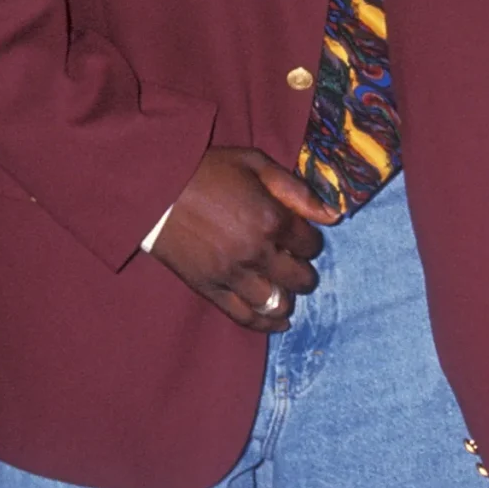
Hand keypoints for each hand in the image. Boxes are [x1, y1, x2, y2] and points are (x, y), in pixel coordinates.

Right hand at [146, 147, 339, 331]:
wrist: (154, 190)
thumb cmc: (208, 171)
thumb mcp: (257, 165)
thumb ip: (297, 191)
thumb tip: (334, 216)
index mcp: (272, 219)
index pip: (311, 244)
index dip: (310, 241)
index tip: (300, 236)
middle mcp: (257, 252)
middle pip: (300, 277)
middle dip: (304, 271)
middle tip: (294, 262)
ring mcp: (232, 275)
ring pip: (277, 302)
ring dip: (287, 296)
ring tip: (284, 288)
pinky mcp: (210, 289)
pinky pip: (245, 316)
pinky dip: (265, 323)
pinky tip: (278, 322)